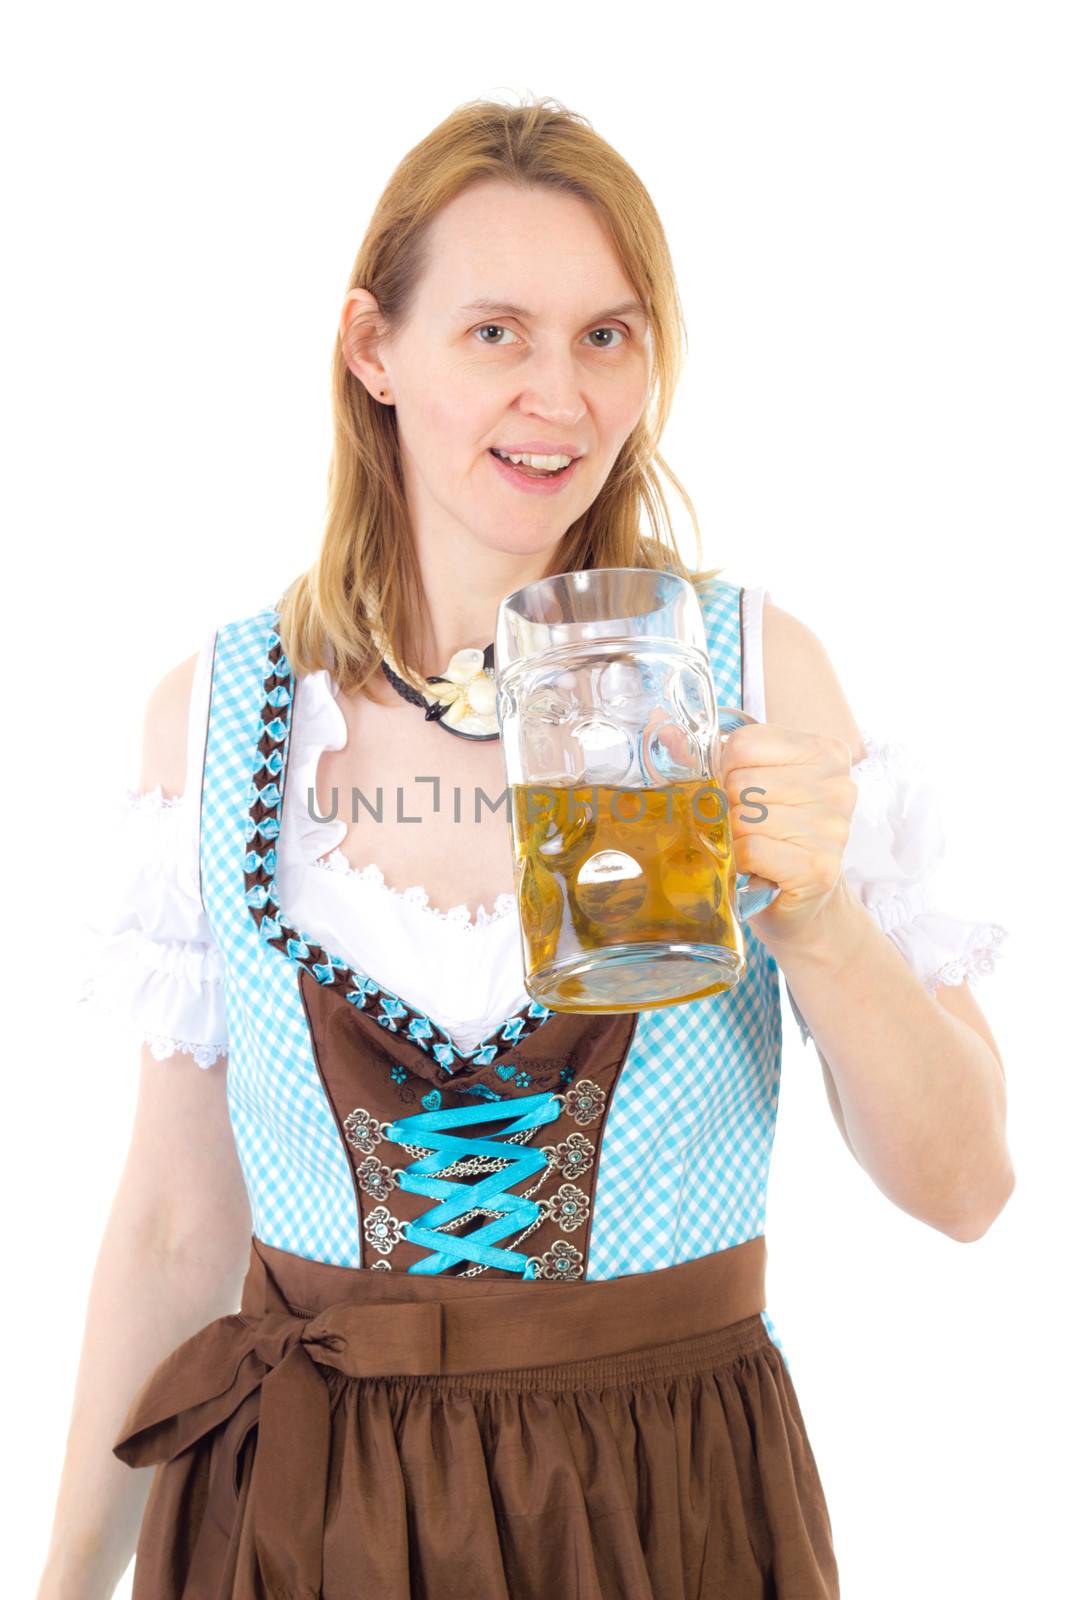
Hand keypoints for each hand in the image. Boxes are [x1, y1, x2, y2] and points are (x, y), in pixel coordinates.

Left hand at [719, 722, 857, 950]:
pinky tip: (755, 867)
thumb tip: (668, 733)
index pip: (745, 743)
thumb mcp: (755, 786)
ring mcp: (832, 828)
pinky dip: (740, 861)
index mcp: (826, 753)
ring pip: (744, 817)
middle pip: (742, 781)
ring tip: (753, 848)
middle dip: (730, 808)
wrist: (805, 903)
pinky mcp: (818, 867)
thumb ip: (716, 756)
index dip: (725, 770)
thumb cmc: (778, 838)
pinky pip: (751, 849)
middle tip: (746, 828)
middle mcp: (838, 787)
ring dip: (735, 838)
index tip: (737, 792)